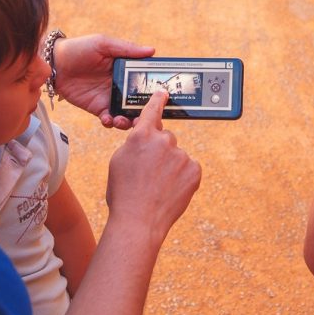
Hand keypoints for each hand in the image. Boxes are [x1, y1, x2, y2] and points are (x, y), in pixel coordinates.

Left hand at [54, 34, 153, 128]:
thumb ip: (126, 49)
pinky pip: (108, 119)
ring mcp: (109, 97)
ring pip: (126, 113)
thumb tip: (152, 50)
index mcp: (125, 68)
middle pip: (138, 100)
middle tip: (147, 116)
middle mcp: (120, 84)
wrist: (53, 63)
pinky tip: (108, 119)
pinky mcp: (97, 107)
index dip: (154, 88)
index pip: (144, 79)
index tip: (164, 95)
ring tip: (125, 120)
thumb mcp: (103, 44)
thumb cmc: (79, 48)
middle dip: (144, 110)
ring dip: (129, 120)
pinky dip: (111, 122)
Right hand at [105, 92, 201, 243]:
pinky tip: (170, 191)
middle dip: (160, 151)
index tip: (164, 92)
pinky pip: (189, 168)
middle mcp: (163, 140)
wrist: (138, 221)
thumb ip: (134, 142)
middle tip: (149, 173)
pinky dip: (182, 177)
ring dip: (171, 166)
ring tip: (157, 187)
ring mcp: (181, 155)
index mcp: (141, 135)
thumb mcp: (119, 161)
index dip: (158, 100)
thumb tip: (145, 134)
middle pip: (166, 137)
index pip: (152, 110)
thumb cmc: (123, 193)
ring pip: (177, 155)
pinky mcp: (194, 170)